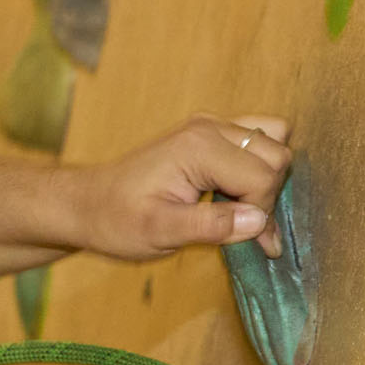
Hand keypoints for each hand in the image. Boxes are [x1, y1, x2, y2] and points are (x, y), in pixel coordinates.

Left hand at [74, 113, 292, 259]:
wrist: (87, 204)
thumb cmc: (116, 220)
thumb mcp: (159, 233)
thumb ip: (210, 226)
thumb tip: (258, 221)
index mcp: (199, 147)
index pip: (264, 177)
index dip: (259, 213)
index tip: (241, 239)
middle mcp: (209, 127)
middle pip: (277, 154)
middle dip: (267, 195)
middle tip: (239, 227)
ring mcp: (210, 126)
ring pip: (274, 141)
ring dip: (267, 179)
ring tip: (240, 210)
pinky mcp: (209, 133)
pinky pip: (257, 139)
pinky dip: (259, 166)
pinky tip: (237, 196)